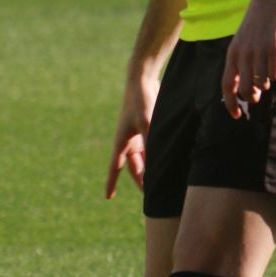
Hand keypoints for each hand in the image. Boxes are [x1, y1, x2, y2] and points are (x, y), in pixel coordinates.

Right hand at [106, 66, 159, 198]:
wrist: (142, 78)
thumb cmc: (141, 100)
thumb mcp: (147, 123)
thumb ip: (151, 143)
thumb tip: (156, 163)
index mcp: (121, 141)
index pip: (115, 167)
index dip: (111, 183)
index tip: (108, 197)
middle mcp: (128, 140)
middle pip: (134, 167)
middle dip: (142, 181)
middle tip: (153, 197)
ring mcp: (138, 135)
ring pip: (144, 159)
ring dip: (151, 169)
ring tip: (162, 183)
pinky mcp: (147, 128)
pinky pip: (151, 148)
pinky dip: (156, 156)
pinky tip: (167, 163)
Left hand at [221, 0, 275, 117]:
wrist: (268, 2)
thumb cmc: (255, 26)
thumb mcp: (241, 43)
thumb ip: (240, 64)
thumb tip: (245, 91)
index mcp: (232, 54)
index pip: (227, 85)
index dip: (231, 104)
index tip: (236, 116)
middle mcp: (243, 54)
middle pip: (246, 89)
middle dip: (252, 98)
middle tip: (257, 96)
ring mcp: (259, 52)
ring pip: (262, 83)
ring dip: (265, 83)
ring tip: (266, 73)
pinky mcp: (275, 49)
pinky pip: (275, 73)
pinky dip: (275, 73)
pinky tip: (275, 63)